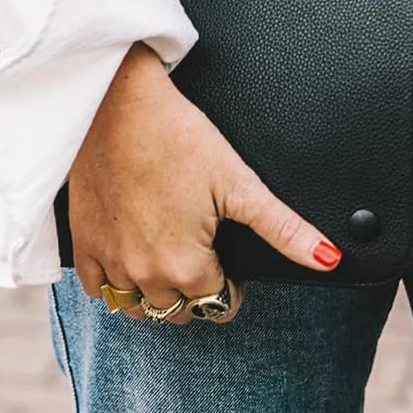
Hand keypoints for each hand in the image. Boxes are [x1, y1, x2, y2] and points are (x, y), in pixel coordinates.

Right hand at [68, 44, 342, 324]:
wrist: (116, 102)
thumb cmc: (178, 135)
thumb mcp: (239, 182)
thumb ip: (284, 229)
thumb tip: (330, 260)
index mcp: (185, 266)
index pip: (218, 303)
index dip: (231, 282)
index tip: (228, 251)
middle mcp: (143, 275)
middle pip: (179, 309)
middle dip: (196, 288)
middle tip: (203, 244)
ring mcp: (109, 263)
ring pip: (137, 308)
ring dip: (156, 291)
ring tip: (170, 251)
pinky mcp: (82, 244)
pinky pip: (97, 291)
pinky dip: (115, 283)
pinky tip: (132, 252)